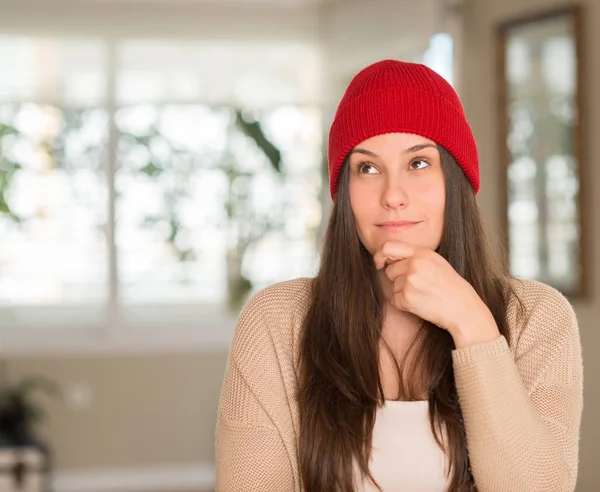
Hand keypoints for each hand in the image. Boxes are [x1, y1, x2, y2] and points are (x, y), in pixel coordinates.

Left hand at [373, 241, 500, 347]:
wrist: (463, 308)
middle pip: (390, 270)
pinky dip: (403, 304)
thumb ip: (414, 256)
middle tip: (418, 286)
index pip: (388, 247)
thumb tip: (388, 257)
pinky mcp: (407, 298)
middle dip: (398, 278)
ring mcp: (410, 281)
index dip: (380, 255)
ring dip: (402, 292)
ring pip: (393, 286)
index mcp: (422, 253)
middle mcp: (414, 265)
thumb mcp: (436, 262)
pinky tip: (420, 304)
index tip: (379, 263)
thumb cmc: (449, 286)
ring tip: (423, 294)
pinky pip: (394, 300)